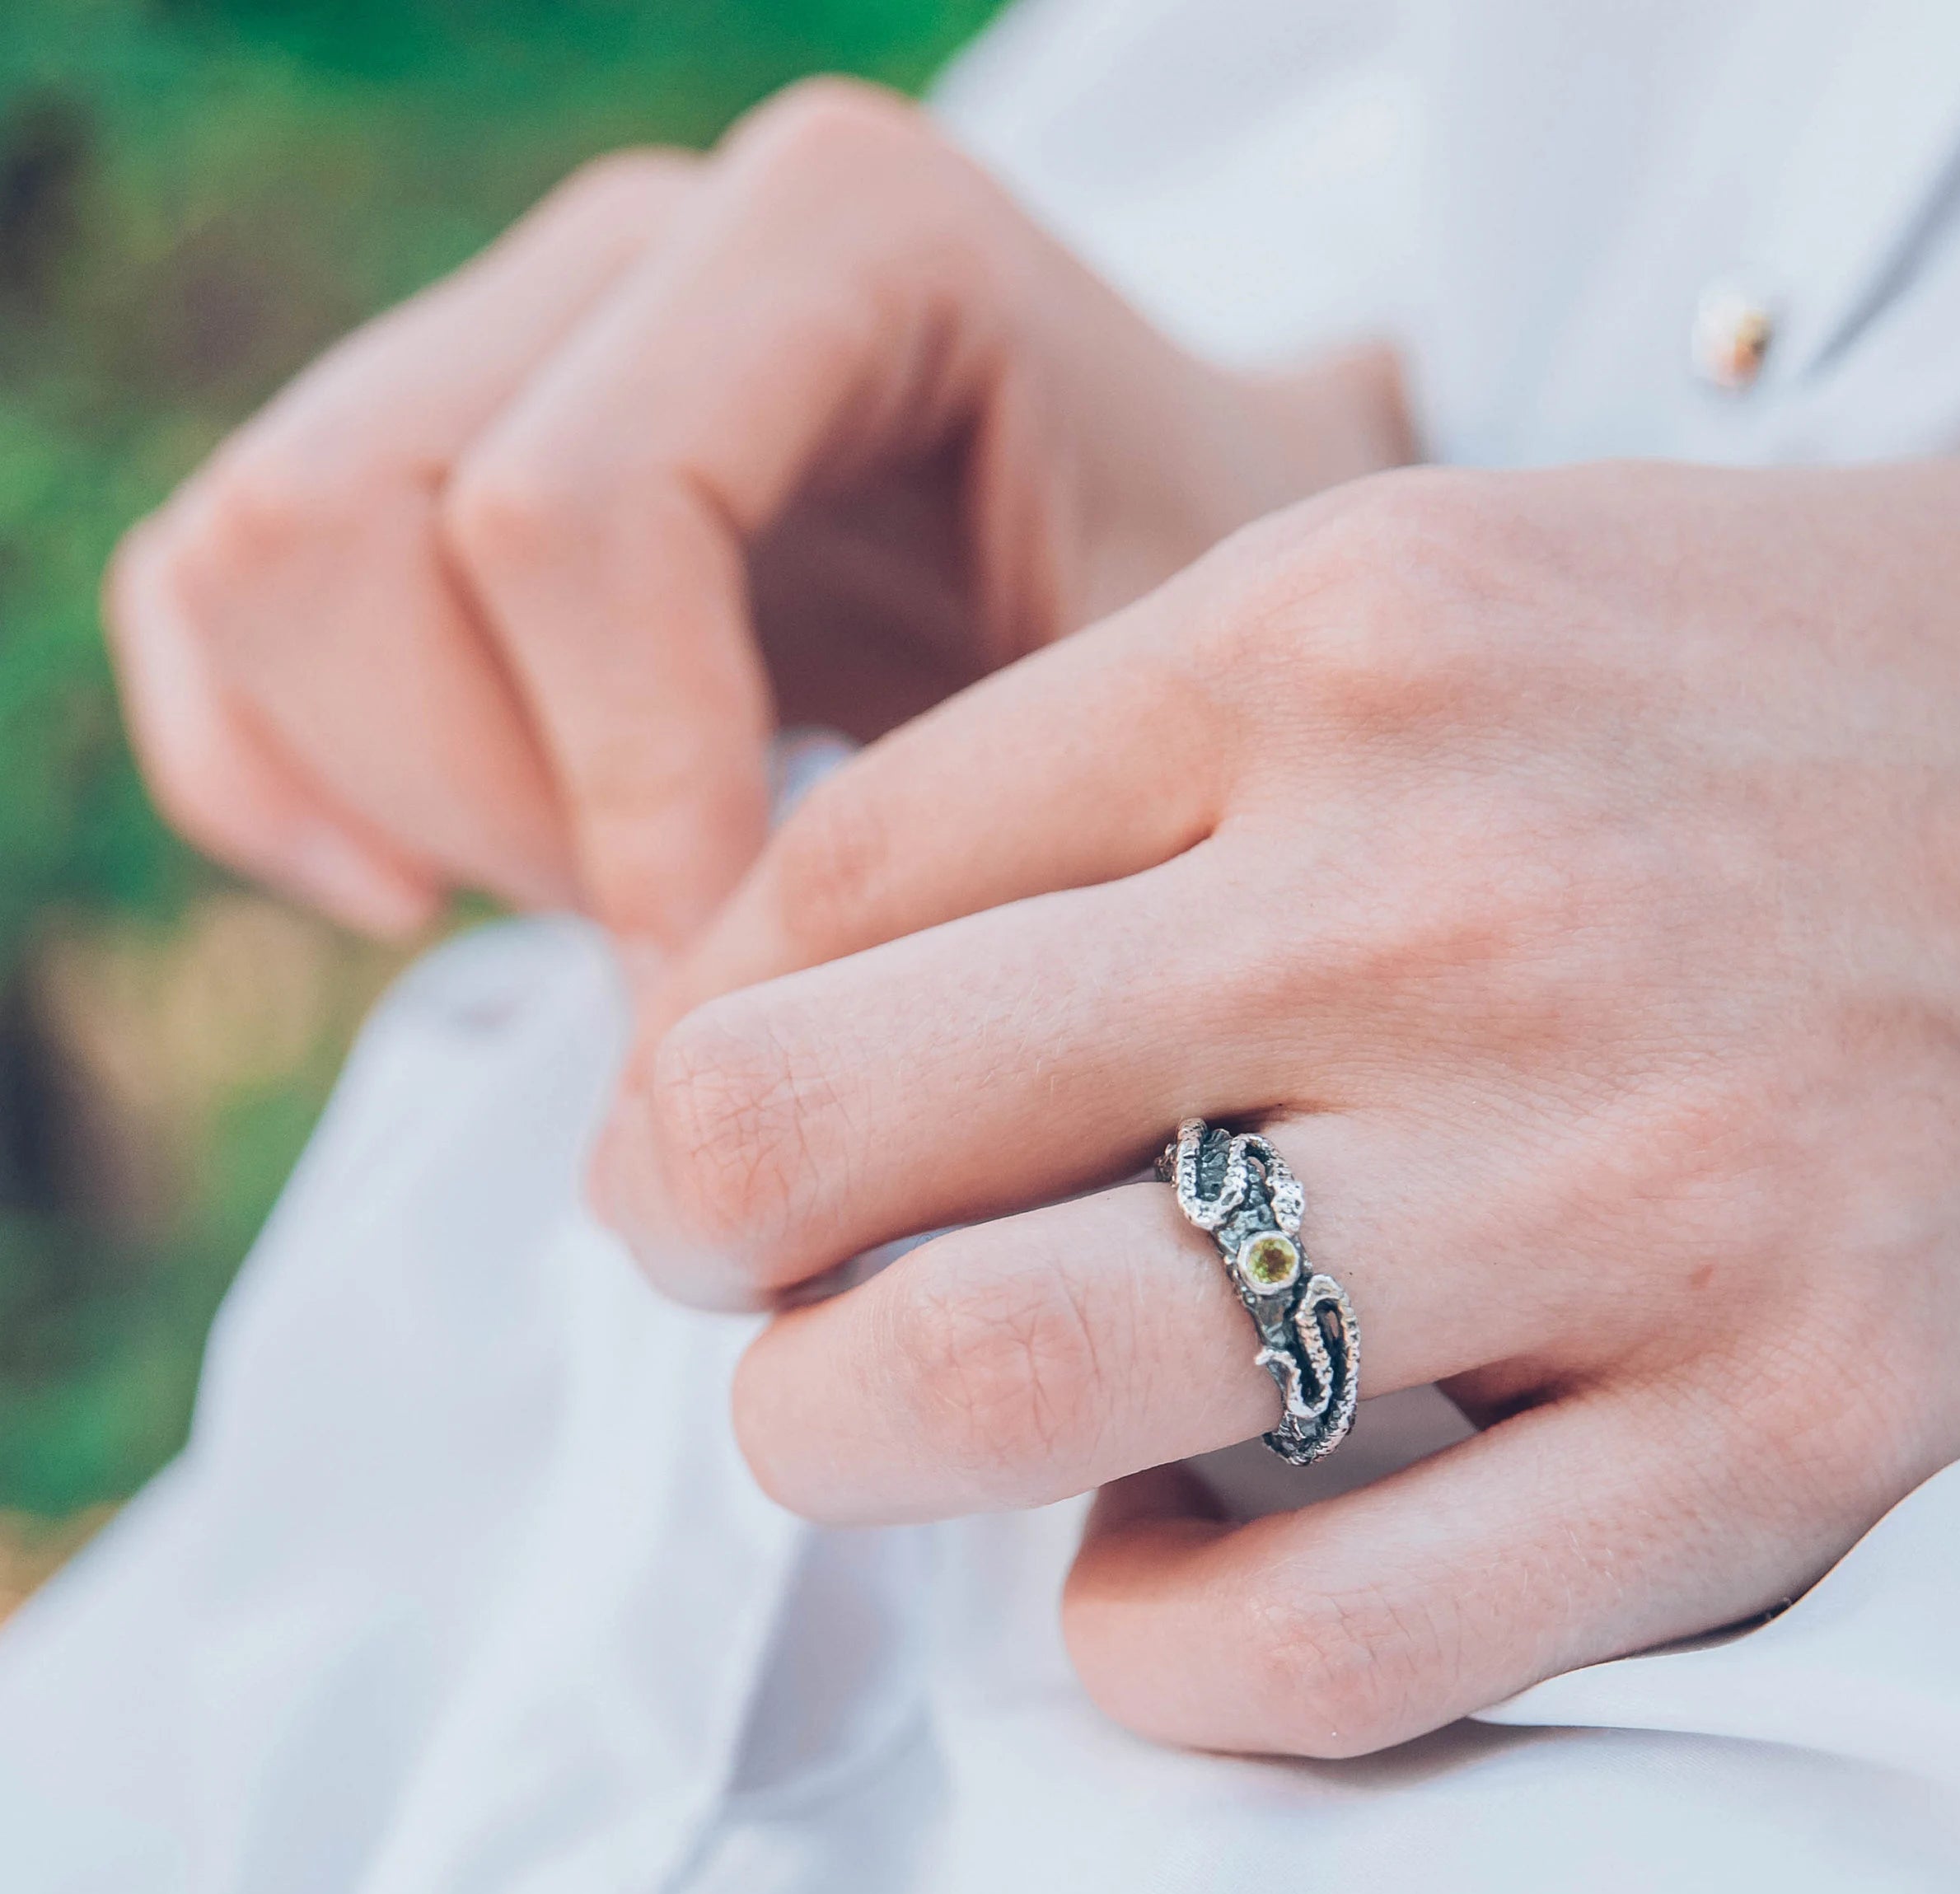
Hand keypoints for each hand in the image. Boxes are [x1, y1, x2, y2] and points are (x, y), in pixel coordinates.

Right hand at [103, 79, 1407, 949]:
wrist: (1227, 645)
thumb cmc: (1236, 702)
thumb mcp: (1181, 750)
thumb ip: (988, 845)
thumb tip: (734, 1075)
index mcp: (843, 241)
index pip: (570, 518)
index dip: (622, 798)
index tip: (745, 986)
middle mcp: (648, 254)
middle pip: (351, 523)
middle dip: (501, 811)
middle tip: (696, 961)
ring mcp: (520, 342)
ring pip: (257, 567)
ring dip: (411, 809)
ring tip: (620, 920)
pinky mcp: (435, 467)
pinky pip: (212, 602)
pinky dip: (275, 780)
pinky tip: (443, 899)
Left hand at [594, 458, 1959, 1754]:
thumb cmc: (1808, 700)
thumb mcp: (1461, 584)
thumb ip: (1148, 759)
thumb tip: (830, 986)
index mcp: (1338, 642)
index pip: (832, 874)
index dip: (707, 1016)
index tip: (735, 1095)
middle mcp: (1441, 897)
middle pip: (824, 1115)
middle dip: (690, 1224)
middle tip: (724, 1261)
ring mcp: (1609, 1178)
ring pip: (1000, 1375)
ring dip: (833, 1435)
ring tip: (858, 1417)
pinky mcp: (1769, 1427)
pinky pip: (1312, 1644)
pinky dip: (1141, 1655)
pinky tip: (1134, 1589)